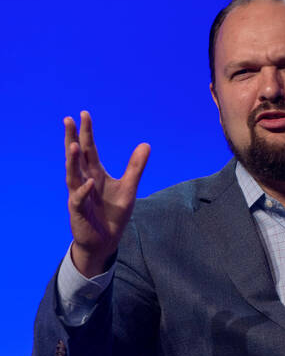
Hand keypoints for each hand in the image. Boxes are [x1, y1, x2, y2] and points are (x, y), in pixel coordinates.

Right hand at [65, 111, 149, 276]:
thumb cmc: (114, 214)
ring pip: (73, 175)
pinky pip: (78, 199)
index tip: (83, 113)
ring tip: (74, 144)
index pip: (90, 149)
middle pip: (76, 156)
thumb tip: (145, 144)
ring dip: (72, 160)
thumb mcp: (129, 188)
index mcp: (95, 174)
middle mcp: (84, 181)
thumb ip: (136, 167)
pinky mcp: (78, 211)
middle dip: (72, 138)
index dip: (87, 132)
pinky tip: (89, 183)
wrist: (105, 241)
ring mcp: (79, 195)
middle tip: (68, 119)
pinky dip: (83, 191)